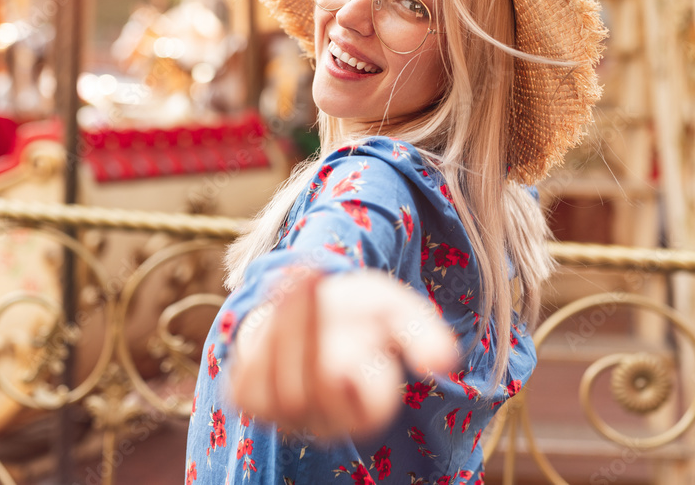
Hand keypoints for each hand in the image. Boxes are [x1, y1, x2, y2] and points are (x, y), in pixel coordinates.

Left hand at [229, 267, 457, 438]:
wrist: (306, 304)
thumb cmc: (357, 313)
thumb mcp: (392, 310)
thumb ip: (419, 331)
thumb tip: (443, 361)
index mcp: (367, 406)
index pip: (371, 408)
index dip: (368, 376)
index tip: (365, 328)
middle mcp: (326, 421)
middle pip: (316, 389)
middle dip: (312, 327)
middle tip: (315, 274)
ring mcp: (285, 415)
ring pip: (282, 385)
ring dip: (287, 322)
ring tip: (297, 274)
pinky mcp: (251, 400)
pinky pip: (250, 380)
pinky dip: (262, 335)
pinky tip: (276, 294)